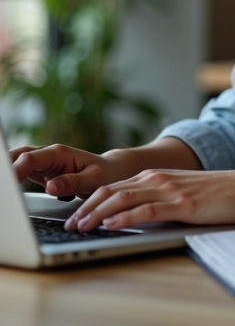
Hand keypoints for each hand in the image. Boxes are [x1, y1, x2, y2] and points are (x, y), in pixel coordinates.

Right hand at [10, 144, 133, 198]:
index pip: (29, 159)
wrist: (112, 171)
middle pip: (17, 156)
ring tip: (3, 191)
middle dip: (5, 168)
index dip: (15, 171)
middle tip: (2, 190)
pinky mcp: (41, 172)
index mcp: (59, 154)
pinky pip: (21, 171)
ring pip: (16, 161)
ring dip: (8, 171)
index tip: (8, 188)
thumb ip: (73, 182)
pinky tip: (7, 191)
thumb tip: (51, 186)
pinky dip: (11, 178)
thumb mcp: (94, 179)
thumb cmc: (106, 173)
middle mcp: (48, 155)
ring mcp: (43, 163)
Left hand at [64, 168, 234, 231]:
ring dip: (98, 213)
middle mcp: (160, 178)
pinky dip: (125, 217)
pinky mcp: (182, 204)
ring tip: (82, 226)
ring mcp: (170, 189)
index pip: (116, 185)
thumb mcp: (184, 190)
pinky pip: (147, 210)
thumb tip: (135, 212)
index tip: (77, 215)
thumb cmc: (220, 193)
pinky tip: (112, 225)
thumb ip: (161, 196)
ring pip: (124, 198)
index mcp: (159, 174)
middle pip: (113, 190)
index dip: (92, 200)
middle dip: (87, 207)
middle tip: (71, 224)